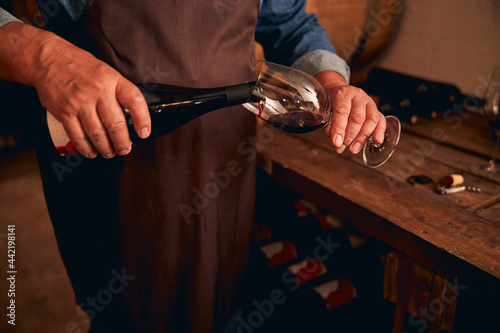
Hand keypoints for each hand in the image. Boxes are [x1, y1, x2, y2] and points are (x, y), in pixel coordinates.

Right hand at [0, 22, 150, 157]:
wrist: (48, 59)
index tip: (144, 132)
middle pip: (116, 124)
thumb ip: (119, 92)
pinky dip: (86, 148)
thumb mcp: (106, 72)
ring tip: (109, 152)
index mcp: (112, 80)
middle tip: (125, 149)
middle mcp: (97, 91)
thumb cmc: (80, 66)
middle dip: (123, 143)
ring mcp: (80, 102)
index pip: (134, 100)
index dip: (143, 119)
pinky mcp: (64, 112)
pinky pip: (77, 136)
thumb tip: (133, 116)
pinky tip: (91, 151)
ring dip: (105, 148)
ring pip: (97, 134)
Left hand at [315, 70, 385, 154]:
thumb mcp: (324, 109)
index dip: (339, 128)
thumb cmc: (331, 102)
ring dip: (362, 138)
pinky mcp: (375, 109)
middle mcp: (357, 95)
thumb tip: (337, 143)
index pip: (342, 111)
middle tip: (342, 146)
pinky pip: (381, 120)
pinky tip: (377, 140)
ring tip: (353, 149)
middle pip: (358, 117)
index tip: (336, 142)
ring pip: (371, 120)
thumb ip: (330, 125)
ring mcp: (368, 102)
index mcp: (342, 93)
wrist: (338, 92)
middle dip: (350, 136)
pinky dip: (380, 131)